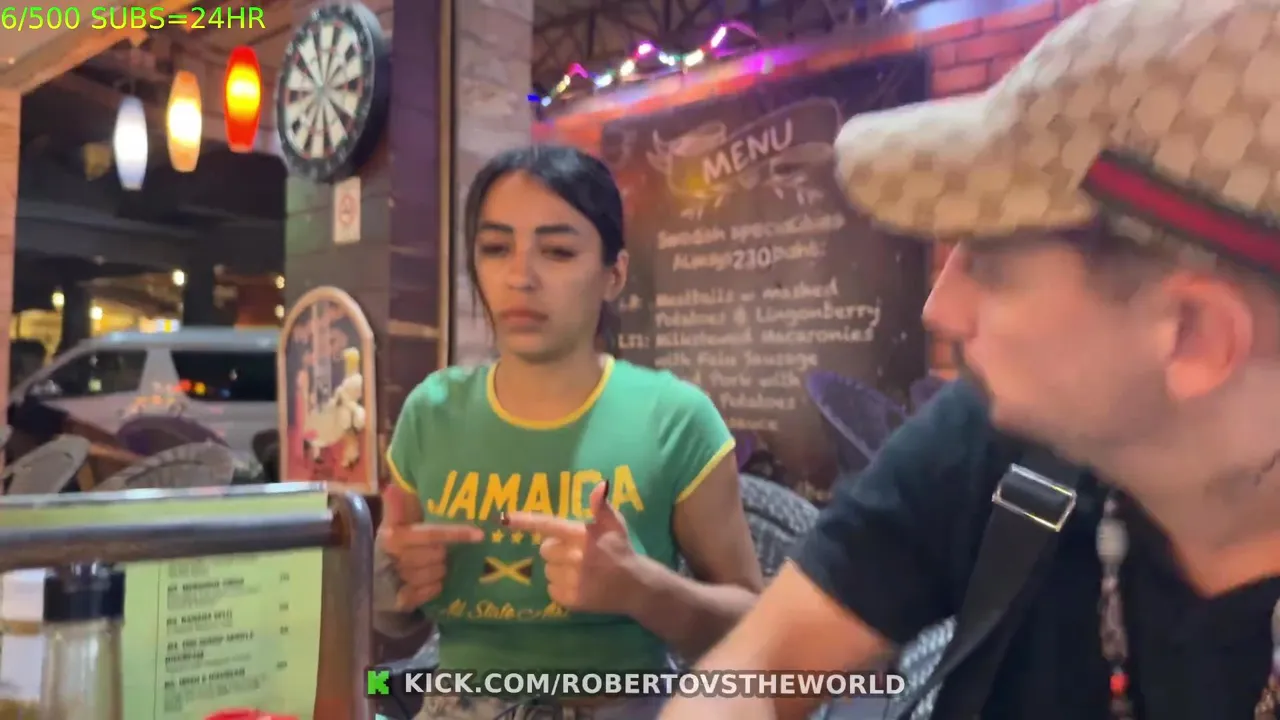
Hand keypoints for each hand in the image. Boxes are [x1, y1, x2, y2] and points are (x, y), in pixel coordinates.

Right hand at [378, 483, 483, 609]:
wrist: (373, 577)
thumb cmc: (392, 544)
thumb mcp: (393, 523)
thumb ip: (396, 506)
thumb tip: (392, 487)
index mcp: (394, 536)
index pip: (431, 534)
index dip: (456, 533)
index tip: (479, 534)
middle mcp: (395, 558)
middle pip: (437, 555)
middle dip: (442, 553)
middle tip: (440, 551)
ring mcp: (398, 580)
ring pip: (436, 574)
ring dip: (439, 571)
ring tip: (434, 566)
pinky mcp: (402, 600)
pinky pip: (429, 592)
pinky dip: (433, 587)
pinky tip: (432, 582)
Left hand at [504, 482, 640, 613]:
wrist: (635, 587)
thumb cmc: (622, 551)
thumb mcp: (615, 524)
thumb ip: (602, 506)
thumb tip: (599, 484)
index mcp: (582, 536)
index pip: (549, 525)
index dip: (525, 521)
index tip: (504, 518)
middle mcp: (575, 558)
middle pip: (545, 549)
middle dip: (555, 549)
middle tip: (575, 552)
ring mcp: (572, 580)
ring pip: (547, 570)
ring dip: (558, 569)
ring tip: (579, 570)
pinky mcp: (571, 599)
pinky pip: (551, 590)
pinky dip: (560, 587)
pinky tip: (578, 584)